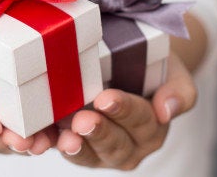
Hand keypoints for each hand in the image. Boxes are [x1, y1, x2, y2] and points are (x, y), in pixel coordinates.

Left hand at [55, 52, 196, 170]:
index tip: (106, 99)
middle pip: (114, 144)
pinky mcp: (72, 144)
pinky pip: (59, 148)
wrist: (128, 63)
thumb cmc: (151, 65)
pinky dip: (47, 145)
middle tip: (83, 120)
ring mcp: (98, 149)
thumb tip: (167, 110)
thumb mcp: (173, 72)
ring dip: (73, 147)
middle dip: (98, 133)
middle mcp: (127, 145)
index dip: (124, 111)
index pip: (140, 120)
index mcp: (151, 128)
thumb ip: (179, 92)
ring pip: (86, 154)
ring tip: (64, 139)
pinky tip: (36, 141)